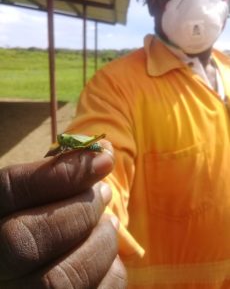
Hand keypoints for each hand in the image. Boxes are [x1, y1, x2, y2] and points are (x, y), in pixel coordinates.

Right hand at [0, 142, 126, 287]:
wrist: (34, 272)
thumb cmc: (40, 222)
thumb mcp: (36, 197)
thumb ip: (56, 176)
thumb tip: (103, 151)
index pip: (9, 190)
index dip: (60, 173)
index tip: (102, 159)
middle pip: (26, 240)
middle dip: (80, 210)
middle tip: (104, 193)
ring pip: (59, 279)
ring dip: (100, 242)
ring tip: (108, 225)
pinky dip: (109, 272)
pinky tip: (106, 257)